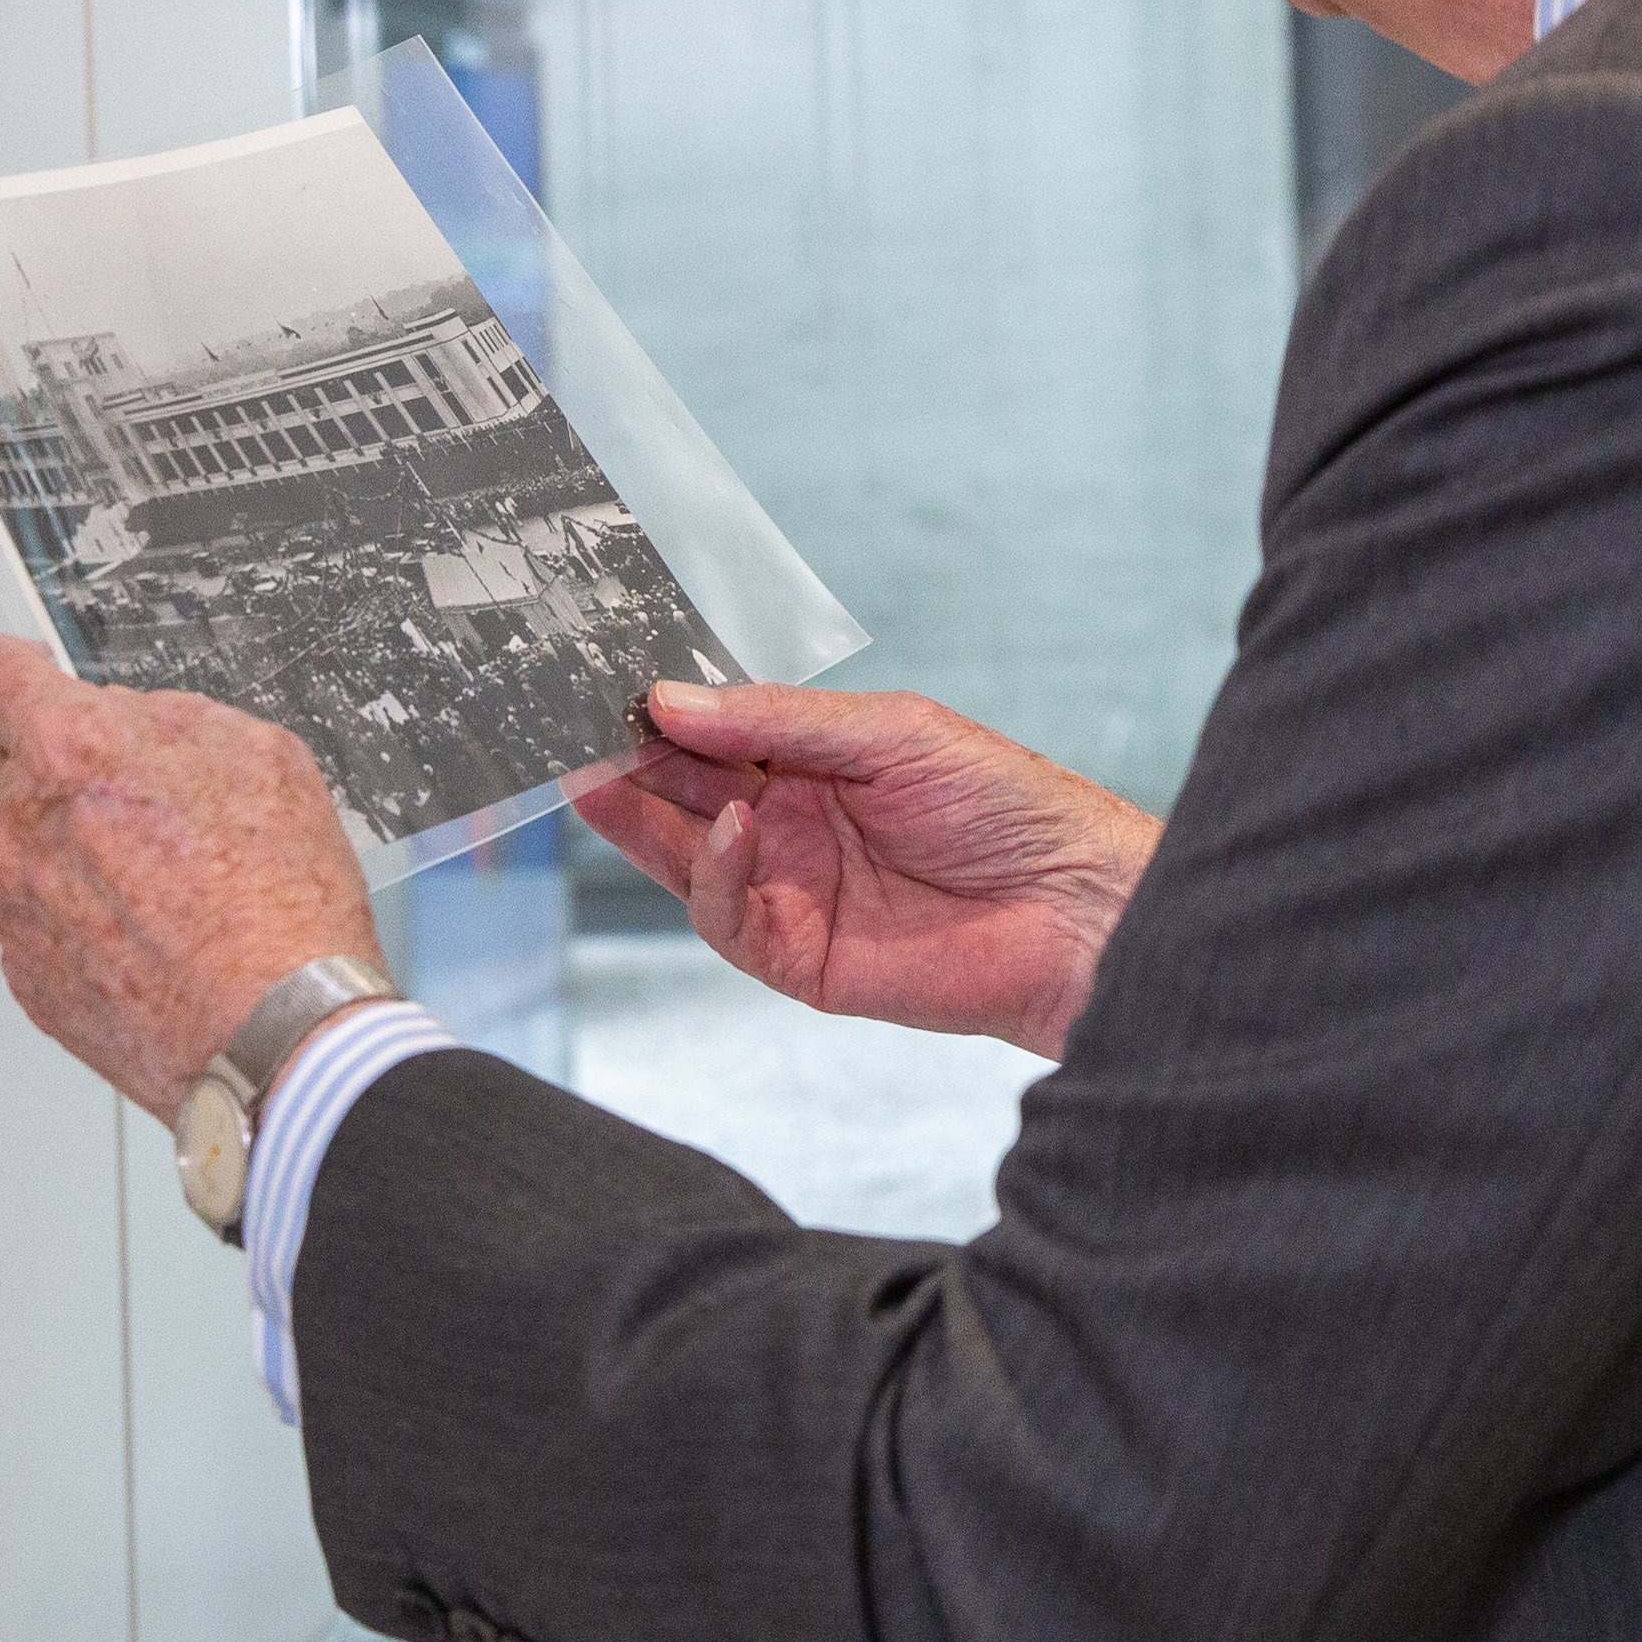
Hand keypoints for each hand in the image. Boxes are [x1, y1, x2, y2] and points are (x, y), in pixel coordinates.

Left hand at [0, 636, 381, 1116]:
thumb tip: (137, 725)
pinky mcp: (27, 978)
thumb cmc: (282, 902)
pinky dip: (88, 924)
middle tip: (164, 814)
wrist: (279, 1034)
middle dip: (80, 777)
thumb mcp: (267, 756)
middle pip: (24, 770)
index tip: (34, 684)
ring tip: (177, 894)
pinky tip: (160, 944)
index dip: (12, 672)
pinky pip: (44, 923)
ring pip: (36, 850)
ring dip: (86, 856)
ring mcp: (18, 908)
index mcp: (74, 752)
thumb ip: (176, 720)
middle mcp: (23, 826)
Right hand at [574, 682, 1154, 1059]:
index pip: (712, 733)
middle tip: (565, 731)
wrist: (1075, 908)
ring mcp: (791, 891)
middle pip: (682, 794)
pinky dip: (711, 873)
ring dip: (640, 820)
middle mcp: (792, 824)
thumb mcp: (891, 733)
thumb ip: (778, 719)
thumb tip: (672, 699)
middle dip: (625, 763)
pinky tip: (726, 828)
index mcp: (815, 761)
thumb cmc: (1008, 806)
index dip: (657, 712)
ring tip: (602, 775)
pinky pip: (727, 917)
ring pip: (685, 859)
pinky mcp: (800, 957)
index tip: (599, 684)